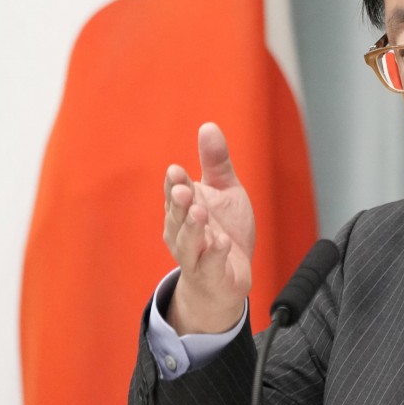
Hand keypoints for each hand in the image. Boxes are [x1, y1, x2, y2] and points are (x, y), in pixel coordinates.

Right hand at [163, 123, 254, 333]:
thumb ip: (216, 163)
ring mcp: (195, 255)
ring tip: (201, 212)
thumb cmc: (223, 230)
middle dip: (180, 203)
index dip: (175, 184)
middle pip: (177, 216)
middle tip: (185, 191)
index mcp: (183, 209)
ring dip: (193, 228)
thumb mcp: (225, 192)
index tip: (177, 170)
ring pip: (188, 242)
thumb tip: (208, 126)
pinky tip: (222, 243)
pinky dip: (216, 254)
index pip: (175, 193)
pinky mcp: (211, 275)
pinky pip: (210, 265)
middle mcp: (182, 232)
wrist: (228, 278)